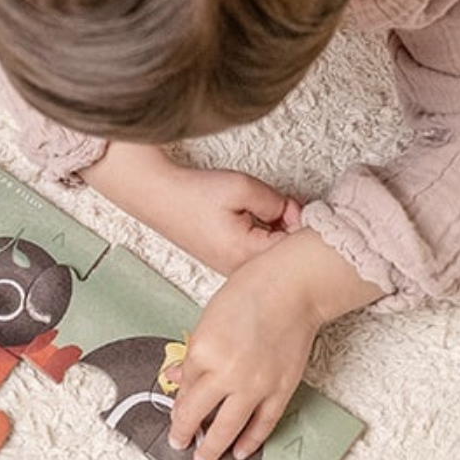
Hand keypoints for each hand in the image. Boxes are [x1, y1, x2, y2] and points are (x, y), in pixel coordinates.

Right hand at [80, 145, 302, 274]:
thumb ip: (280, 203)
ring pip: (272, 255)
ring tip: (258, 210)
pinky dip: (260, 235)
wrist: (156, 195)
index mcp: (246, 256)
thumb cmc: (193, 193)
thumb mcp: (243, 187)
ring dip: (275, 231)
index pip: (296, 249)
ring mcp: (232, 270)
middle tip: (277, 204)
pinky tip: (249, 220)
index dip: (302, 222)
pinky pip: (256, 253)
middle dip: (291, 227)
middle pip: (287, 257)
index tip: (291, 203)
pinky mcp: (226, 263)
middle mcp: (240, 271)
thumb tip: (297, 216)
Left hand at [168, 229, 385, 459]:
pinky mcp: (280, 389)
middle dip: (185, 433)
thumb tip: (177, 378)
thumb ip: (193, 353)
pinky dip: (250, 440)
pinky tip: (240, 451)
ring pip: (229, 428)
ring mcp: (255, 385)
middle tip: (178, 443)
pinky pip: (262, 424)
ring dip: (213, 448)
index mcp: (203, 351)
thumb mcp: (208, 319)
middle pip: (198, 414)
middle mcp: (227, 373)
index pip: (184, 387)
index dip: (178, 401)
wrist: (294, 287)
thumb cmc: (251, 292)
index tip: (175, 412)